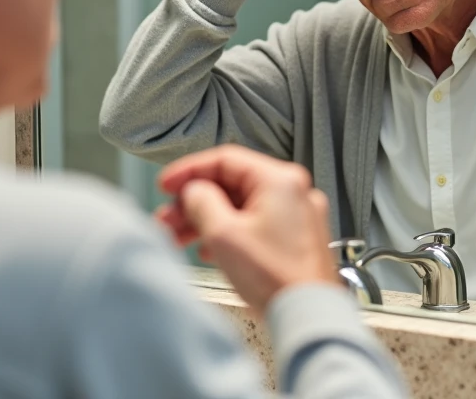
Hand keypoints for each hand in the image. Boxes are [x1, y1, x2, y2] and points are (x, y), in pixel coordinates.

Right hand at [155, 144, 338, 315]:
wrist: (307, 316)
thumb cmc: (276, 278)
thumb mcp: (224, 234)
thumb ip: (201, 202)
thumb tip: (193, 191)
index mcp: (280, 180)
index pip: (225, 159)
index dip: (189, 171)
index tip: (167, 185)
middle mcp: (293, 192)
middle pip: (232, 185)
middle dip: (194, 202)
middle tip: (168, 217)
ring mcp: (297, 216)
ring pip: (241, 206)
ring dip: (207, 219)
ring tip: (179, 237)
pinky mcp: (296, 239)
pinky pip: (255, 224)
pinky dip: (229, 232)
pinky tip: (209, 249)